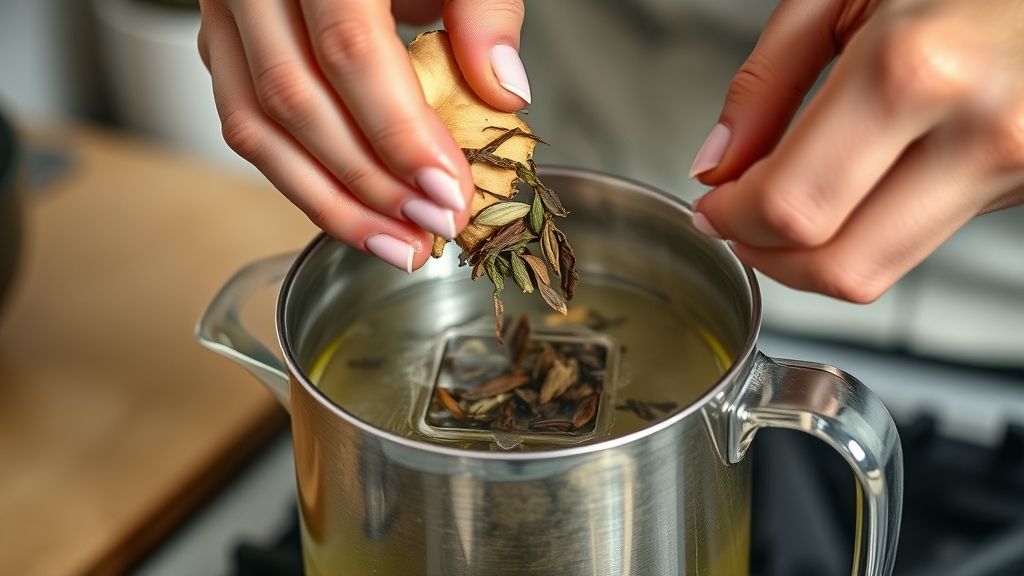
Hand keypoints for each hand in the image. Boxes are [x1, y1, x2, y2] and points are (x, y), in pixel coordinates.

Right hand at [197, 0, 529, 271]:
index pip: (349, 48)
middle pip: (296, 99)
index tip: (449, 192)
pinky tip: (351, 213)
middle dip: (369, 183)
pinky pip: (243, 122)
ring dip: (327, 201)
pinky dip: (298, 177)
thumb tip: (504, 90)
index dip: (399, 132)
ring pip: (254, 124)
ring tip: (395, 245)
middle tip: (430, 230)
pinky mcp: (221, 39)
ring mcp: (224, 10)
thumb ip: (482, 6)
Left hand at [690, 0, 1023, 301]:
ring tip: (788, 206)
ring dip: (811, 257)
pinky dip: (865, 232)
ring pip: (879, 271)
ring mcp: (1015, 167)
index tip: (713, 206)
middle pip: (836, 263)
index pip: (792, 204)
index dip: (733, 219)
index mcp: (915, 71)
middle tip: (739, 220)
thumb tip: (717, 162)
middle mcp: (978, 130)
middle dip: (766, 252)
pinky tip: (852, 188)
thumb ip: (767, 81)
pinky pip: (918, 242)